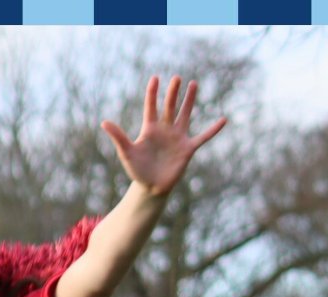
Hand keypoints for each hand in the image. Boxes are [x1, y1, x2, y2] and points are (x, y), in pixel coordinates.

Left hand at [101, 76, 226, 197]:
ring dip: (189, 100)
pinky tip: (224, 120)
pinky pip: (203, 137)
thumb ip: (118, 136)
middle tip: (176, 78)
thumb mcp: (127, 152)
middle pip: (169, 106)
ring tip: (193, 84)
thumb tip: (104, 122)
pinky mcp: (188, 149)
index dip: (152, 93)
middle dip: (173, 93)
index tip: (155, 78)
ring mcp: (177, 138)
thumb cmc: (137, 171)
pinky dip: (213, 130)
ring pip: (185, 114)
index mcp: (150, 129)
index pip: (151, 106)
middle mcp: (165, 130)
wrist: (151, 188)